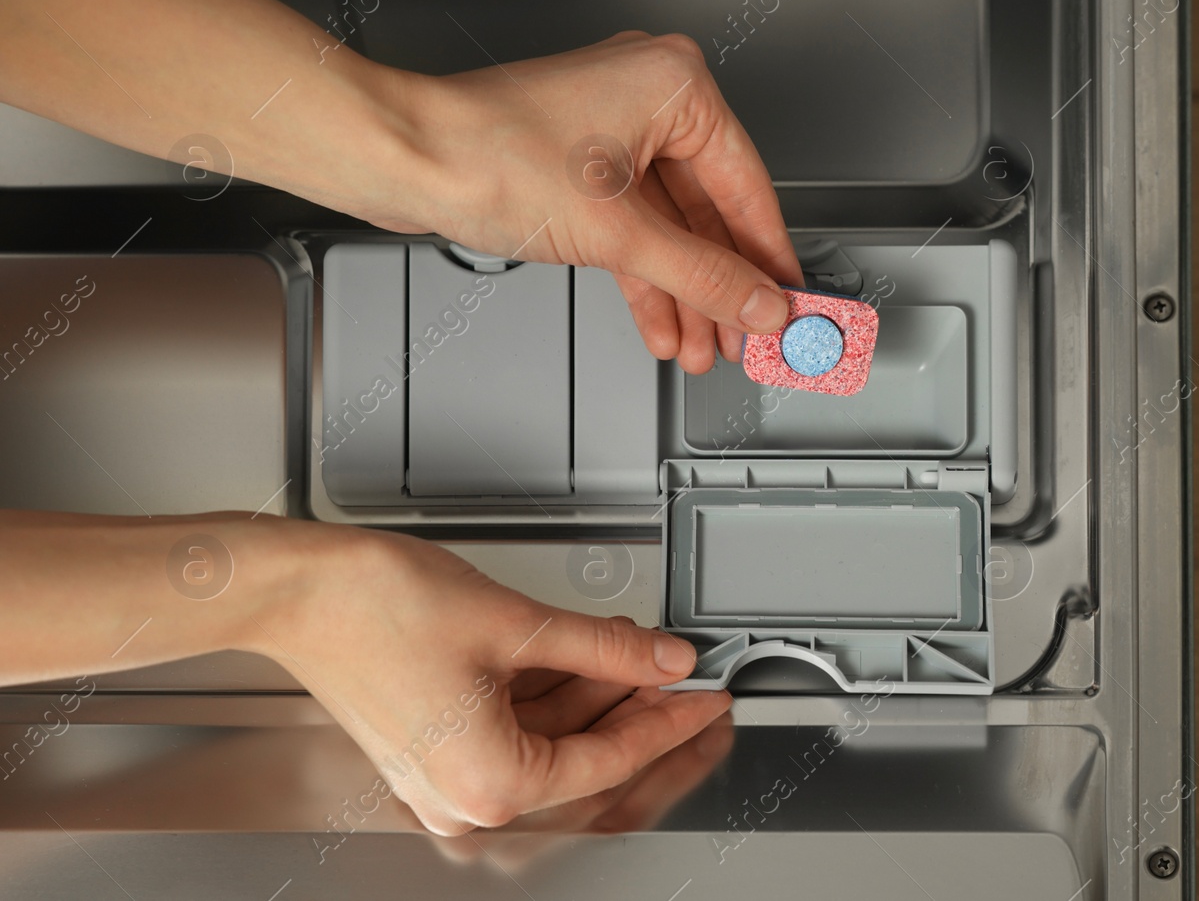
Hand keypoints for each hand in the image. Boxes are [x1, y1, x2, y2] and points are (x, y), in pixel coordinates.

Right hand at [239, 517, 730, 835]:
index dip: (672, 721)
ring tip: (646, 654)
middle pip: (585, 762)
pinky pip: (515, 730)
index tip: (709, 697)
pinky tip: (592, 657)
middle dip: (643, 715)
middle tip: (695, 686)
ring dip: (601, 698)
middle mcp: (464, 799)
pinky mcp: (436, 746)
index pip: (612, 759)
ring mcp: (446, 777)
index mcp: (489, 785)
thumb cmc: (375, 608)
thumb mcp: (519, 625)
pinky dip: (557, 695)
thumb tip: (667, 661)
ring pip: (552, 743)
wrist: (297, 589)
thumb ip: (606, 649)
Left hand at [375, 32, 802, 373]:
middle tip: (745, 336)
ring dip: (684, 293)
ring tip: (702, 346)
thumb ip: (703, 276)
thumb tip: (759, 305)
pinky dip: (646, 277)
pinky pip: (632, 228)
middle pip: (708, 212)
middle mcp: (648, 98)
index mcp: (675, 85)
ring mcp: (611, 132)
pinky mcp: (580, 165)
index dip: (768, 255)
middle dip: (720, 286)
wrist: (403, 160)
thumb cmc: (488, 155)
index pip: (747, 185)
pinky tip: (663, 324)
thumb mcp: (621, 233)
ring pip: (668, 227)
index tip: (789, 300)